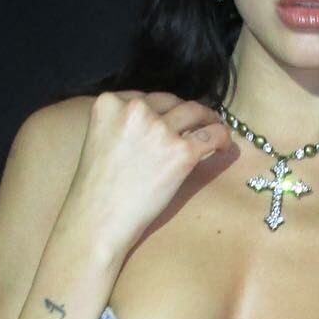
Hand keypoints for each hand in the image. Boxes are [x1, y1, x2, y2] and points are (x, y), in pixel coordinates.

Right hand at [65, 89, 231, 252]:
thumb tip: (159, 122)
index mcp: (109, 103)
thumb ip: (123, 125)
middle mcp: (135, 109)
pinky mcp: (180, 152)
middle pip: (172, 101)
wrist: (98, 221)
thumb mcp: (100, 140)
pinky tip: (222, 147)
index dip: (162, 109)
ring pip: (195, 112)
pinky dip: (222, 138)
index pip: (146, 97)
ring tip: (215, 128)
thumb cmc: (96, 190)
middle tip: (197, 121)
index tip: (171, 119)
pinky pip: (212, 135)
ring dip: (208, 119)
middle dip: (185, 112)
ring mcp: (159, 130)